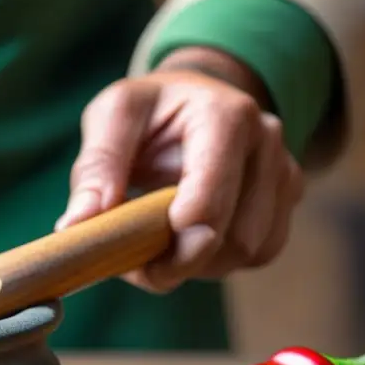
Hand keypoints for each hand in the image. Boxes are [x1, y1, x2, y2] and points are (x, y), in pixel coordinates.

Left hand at [57, 47, 303, 292]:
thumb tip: (78, 225)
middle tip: (133, 259)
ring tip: (157, 241)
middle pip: (234, 239)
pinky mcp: (286, 199)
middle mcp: (267, 141)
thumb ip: (96, 167)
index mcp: (226, 116)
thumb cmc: (149, 109)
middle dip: (180, 262)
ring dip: (198, 264)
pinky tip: (187, 240)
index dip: (173, 245)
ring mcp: (284, 171)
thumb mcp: (112, 116)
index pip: (209, 205)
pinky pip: (257, 254)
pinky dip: (219, 261)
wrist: (191, 100)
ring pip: (247, 252)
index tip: (132, 258)